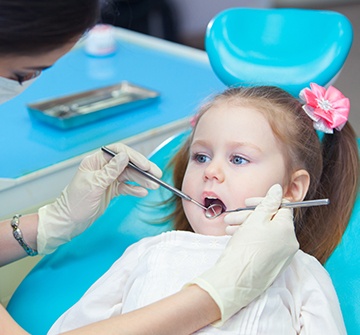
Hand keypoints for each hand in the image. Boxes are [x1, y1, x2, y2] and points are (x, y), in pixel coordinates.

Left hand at [37, 143, 161, 254]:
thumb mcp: (94, 185)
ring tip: (154, 186)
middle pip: (127, 164)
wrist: (67, 222)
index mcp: (95, 162)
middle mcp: (103, 168)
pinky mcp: (110, 190)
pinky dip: (135, 189)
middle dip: (142, 169)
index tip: (145, 166)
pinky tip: (143, 192)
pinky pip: (126, 187)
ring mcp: (107, 180)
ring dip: (142, 180)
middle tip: (156, 175)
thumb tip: (125, 156)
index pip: (118, 152)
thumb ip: (111, 170)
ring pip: (129, 176)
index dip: (133, 157)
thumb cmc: (74, 203)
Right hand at [189, 184, 298, 324]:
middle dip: (250, 215)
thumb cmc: (245, 248)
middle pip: (271, 220)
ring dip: (246, 226)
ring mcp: (282, 255)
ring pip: (265, 232)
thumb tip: (278, 189)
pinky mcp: (273, 264)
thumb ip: (269, 202)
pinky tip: (234, 236)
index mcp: (288, 230)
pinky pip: (264, 244)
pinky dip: (250, 238)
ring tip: (229, 228)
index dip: (264, 201)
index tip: (248, 202)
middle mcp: (289, 243)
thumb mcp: (256, 219)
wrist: (236, 279)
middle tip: (233, 217)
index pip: (282, 207)